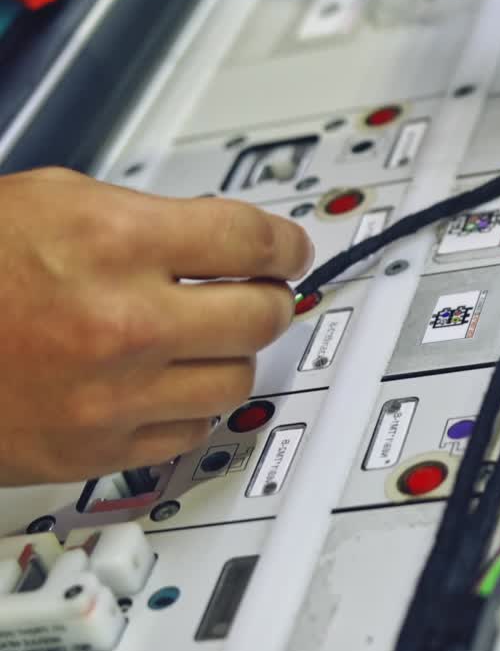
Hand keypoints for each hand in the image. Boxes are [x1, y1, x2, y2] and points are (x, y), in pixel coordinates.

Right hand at [0, 168, 312, 485]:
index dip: (286, 243)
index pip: (253, 240)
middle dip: (270, 296)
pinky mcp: (88, 450)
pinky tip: (165, 381)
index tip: (291, 249)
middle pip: (263, 314)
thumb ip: (154, 217)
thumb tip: (228, 238)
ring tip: (206, 336)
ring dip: (232, 354)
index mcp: (116, 242)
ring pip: (237, 380)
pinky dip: (189, 407)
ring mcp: (107, 394)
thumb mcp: (58, 200)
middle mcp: (121, 322)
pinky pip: (187, 434)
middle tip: (260, 290)